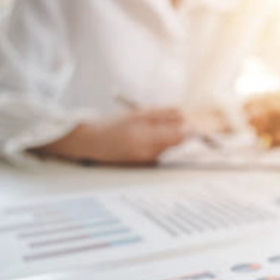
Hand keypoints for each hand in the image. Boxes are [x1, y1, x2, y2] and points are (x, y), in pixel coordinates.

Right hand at [38, 108, 186, 164]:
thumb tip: (183, 114)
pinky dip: (158, 144)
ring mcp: (147, 160)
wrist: (92, 143)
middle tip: (169, 121)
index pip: (178, 135)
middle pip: (176, 142)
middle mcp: (147, 152)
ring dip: (166, 136)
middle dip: (177, 130)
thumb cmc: (112, 124)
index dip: (187, 127)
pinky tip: (144, 139)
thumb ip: (162, 114)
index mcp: (144, 137)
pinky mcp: (145, 165)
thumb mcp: (137, 114)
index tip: (187, 120)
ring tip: (148, 128)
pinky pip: (160, 152)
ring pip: (168, 147)